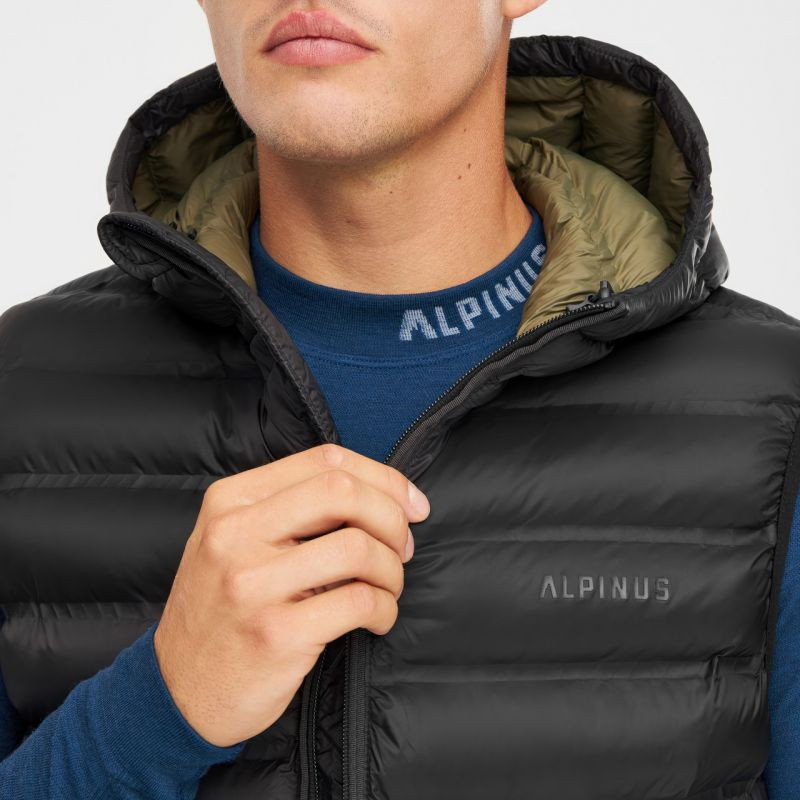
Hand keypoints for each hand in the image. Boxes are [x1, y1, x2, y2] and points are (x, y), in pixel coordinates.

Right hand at [152, 443, 430, 747]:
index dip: (383, 478)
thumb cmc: (222, 608)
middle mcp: (234, 534)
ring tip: (387, 587)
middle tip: (403, 546)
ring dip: (391, 568)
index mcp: (231, 501)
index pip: (325, 461)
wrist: (177, 691)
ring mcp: (252, 585)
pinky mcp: (275, 634)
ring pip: (357, 547)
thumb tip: (386, 494)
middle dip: (391, 516)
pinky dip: (384, 609)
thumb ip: (292, 508)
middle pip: (342, 492)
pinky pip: (358, 602)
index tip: (412, 504)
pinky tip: (377, 618)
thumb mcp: (234, 541)